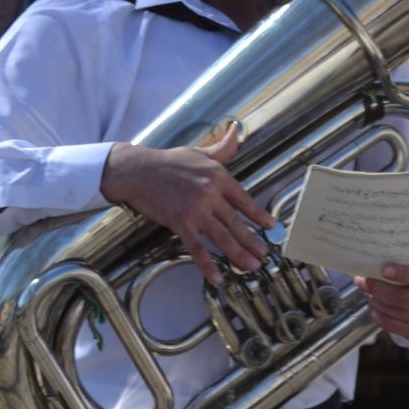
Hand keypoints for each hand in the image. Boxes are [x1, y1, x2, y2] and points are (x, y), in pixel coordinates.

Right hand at [100, 125, 272, 284]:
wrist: (136, 170)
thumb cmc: (168, 161)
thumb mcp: (199, 152)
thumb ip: (223, 148)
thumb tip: (236, 131)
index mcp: (219, 177)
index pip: (245, 200)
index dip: (259, 214)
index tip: (271, 226)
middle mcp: (211, 194)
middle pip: (236, 222)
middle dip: (253, 241)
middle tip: (265, 254)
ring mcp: (196, 210)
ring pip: (222, 237)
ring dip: (239, 254)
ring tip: (251, 266)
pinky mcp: (180, 222)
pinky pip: (197, 247)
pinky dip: (208, 264)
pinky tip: (218, 277)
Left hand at [359, 263, 408, 339]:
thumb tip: (377, 266)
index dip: (402, 273)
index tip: (383, 269)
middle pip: (401, 298)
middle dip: (378, 289)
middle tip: (363, 281)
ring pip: (392, 311)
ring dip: (374, 300)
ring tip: (366, 291)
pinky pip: (390, 324)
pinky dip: (377, 314)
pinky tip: (373, 305)